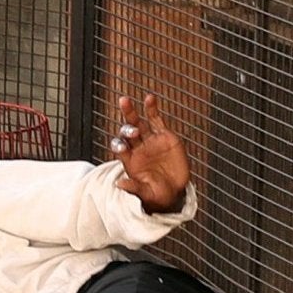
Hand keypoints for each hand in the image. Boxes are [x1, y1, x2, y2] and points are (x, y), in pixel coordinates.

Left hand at [110, 92, 190, 215]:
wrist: (174, 191)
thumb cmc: (156, 194)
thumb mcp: (145, 194)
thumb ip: (133, 188)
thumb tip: (118, 185)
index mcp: (129, 160)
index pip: (120, 148)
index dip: (119, 146)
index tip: (122, 147)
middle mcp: (137, 148)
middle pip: (126, 133)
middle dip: (127, 129)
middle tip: (133, 131)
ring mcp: (149, 140)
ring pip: (138, 122)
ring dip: (131, 113)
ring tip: (125, 102)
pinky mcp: (164, 135)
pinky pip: (156, 119)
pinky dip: (152, 108)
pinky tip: (149, 98)